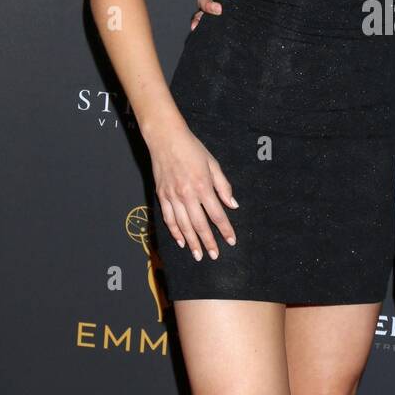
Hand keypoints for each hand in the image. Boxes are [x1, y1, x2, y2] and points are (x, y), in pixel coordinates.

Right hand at [149, 119, 238, 259]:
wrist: (166, 138)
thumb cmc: (192, 148)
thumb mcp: (213, 164)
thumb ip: (223, 186)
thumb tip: (233, 205)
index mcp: (203, 186)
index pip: (217, 214)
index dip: (225, 229)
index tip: (231, 241)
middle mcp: (187, 194)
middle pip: (200, 224)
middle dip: (208, 242)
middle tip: (214, 255)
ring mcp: (173, 196)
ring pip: (183, 225)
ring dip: (191, 242)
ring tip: (198, 254)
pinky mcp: (162, 195)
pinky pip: (169, 218)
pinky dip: (175, 232)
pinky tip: (181, 241)